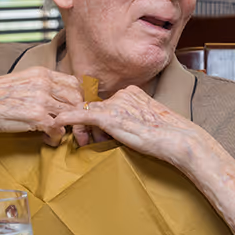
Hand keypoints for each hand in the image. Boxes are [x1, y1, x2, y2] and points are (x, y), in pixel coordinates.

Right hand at [0, 67, 83, 144]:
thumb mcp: (21, 80)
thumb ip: (41, 84)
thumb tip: (57, 93)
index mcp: (41, 73)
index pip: (74, 83)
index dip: (77, 97)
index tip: (72, 108)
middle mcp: (44, 84)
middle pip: (76, 99)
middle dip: (76, 113)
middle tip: (69, 123)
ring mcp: (42, 101)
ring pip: (71, 114)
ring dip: (67, 127)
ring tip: (57, 132)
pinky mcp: (37, 118)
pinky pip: (58, 130)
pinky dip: (56, 137)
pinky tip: (48, 139)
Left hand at [54, 85, 202, 166]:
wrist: (178, 140)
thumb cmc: (168, 136)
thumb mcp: (147, 122)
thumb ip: (131, 118)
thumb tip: (118, 128)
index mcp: (133, 92)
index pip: (105, 102)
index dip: (96, 118)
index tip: (93, 131)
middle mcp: (122, 94)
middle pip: (95, 108)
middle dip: (86, 124)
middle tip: (84, 140)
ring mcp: (116, 105)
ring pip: (88, 114)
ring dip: (81, 129)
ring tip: (79, 141)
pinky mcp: (110, 117)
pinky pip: (82, 115)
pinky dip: (67, 117)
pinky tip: (56, 121)